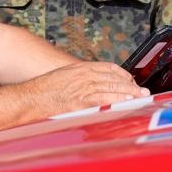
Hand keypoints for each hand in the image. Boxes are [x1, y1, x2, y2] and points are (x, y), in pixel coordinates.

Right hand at [22, 62, 149, 114]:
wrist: (28, 98)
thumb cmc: (43, 90)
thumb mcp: (63, 77)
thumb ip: (79, 78)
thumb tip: (91, 85)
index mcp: (80, 68)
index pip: (108, 67)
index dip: (123, 74)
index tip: (131, 80)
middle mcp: (83, 76)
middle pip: (113, 78)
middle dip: (130, 85)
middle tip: (142, 92)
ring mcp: (81, 89)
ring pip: (111, 88)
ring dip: (127, 93)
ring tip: (139, 98)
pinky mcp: (79, 103)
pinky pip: (101, 101)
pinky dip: (115, 101)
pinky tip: (124, 103)